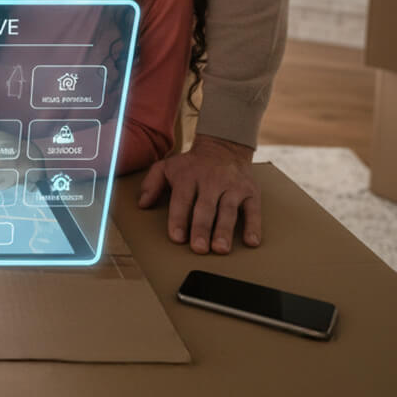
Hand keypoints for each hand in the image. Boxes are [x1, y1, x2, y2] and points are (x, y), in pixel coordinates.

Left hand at [137, 135, 261, 254]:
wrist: (224, 147)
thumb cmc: (192, 165)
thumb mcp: (167, 167)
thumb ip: (152, 184)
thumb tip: (142, 203)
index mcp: (188, 176)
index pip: (182, 199)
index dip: (179, 219)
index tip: (177, 237)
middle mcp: (211, 181)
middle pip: (206, 207)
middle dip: (202, 228)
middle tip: (199, 248)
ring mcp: (232, 187)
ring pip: (228, 210)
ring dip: (225, 230)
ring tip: (221, 248)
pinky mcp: (250, 192)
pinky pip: (253, 210)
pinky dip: (254, 226)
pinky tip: (251, 241)